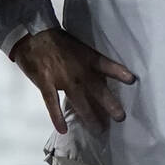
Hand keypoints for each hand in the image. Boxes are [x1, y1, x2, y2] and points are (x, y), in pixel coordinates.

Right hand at [11, 28, 134, 133]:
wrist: (32, 35)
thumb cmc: (54, 38)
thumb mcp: (76, 45)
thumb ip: (85, 59)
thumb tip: (96, 72)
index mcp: (85, 57)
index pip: (106, 65)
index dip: (119, 72)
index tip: (132, 80)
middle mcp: (78, 69)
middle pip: (97, 89)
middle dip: (109, 104)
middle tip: (120, 118)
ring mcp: (62, 78)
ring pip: (79, 100)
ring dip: (89, 116)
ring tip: (99, 129)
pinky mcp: (46, 84)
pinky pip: (52, 103)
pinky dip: (57, 117)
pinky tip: (62, 129)